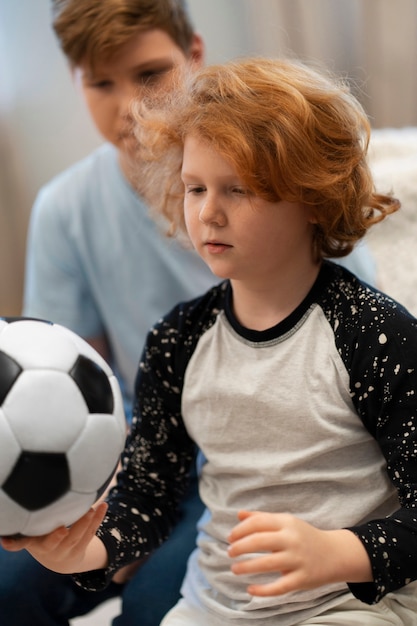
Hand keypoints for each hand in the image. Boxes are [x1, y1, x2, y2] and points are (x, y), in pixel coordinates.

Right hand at [0, 502, 107, 574]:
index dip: (16, 544)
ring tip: (92, 508)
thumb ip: (25, 527)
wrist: (60, 560)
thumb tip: (8, 512)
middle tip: (62, 527)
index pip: (25, 544)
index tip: (9, 541)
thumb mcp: (31, 535)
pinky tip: (104, 506)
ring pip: (77, 538)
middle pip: (55, 542)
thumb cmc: (41, 538)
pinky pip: (91, 534)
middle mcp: (50, 549)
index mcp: (34, 543)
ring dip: (85, 523)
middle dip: (58, 536)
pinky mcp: (82, 547)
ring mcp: (67, 550)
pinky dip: (98, 519)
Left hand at [227, 510, 371, 596]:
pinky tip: (250, 589)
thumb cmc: (304, 536)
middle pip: (259, 541)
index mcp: (287, 522)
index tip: (230, 537)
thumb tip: (238, 514)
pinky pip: (279, 587)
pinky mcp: (302, 579)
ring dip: (246, 567)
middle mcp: (292, 539)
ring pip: (267, 563)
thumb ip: (262, 518)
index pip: (258, 522)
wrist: (335, 554)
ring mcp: (298, 559)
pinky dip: (263, 590)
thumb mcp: (286, 522)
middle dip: (240, 547)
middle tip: (229, 552)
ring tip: (234, 569)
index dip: (240, 530)